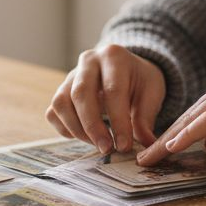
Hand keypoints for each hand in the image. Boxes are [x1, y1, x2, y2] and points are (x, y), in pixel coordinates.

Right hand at [46, 45, 165, 153]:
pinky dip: (66, 129)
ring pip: (61, 103)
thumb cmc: (140, 81)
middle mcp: (88, 61)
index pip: (113, 90)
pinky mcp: (61, 90)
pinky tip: (85, 137)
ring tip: (98, 144)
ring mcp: (70, 75)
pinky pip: (53, 112)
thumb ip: (146, 118)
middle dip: (93, 127)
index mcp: (114, 56)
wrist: (127, 70)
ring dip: (77, 129)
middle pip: (81, 94)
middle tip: (107, 149)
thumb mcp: (152, 93)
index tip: (124, 146)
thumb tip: (147, 144)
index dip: (118, 121)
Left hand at [136, 62, 205, 165]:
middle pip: (190, 113)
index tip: (159, 149)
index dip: (177, 131)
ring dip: (169, 139)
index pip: (198, 111)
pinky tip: (174, 146)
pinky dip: (190, 133)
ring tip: (150, 158)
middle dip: (165, 137)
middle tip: (144, 157)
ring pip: (194, 116)